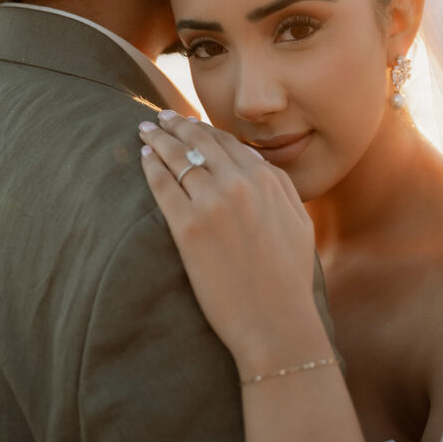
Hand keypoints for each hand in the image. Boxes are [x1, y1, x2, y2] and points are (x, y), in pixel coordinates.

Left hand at [139, 111, 326, 372]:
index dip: (205, 130)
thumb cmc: (290, 280)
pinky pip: (162, 186)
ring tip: (145, 130)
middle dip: (177, 125)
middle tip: (160, 118)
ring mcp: (212, 204)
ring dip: (159, 139)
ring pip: (178, 157)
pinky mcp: (188, 228)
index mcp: (267, 180)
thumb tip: (258, 163)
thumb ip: (280, 187)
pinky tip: (144, 158)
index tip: (190, 124)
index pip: (228, 143)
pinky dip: (151, 167)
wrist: (277, 323)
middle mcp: (240, 184)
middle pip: (200, 142)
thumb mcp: (298, 222)